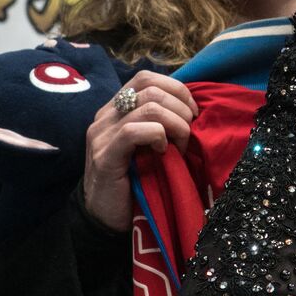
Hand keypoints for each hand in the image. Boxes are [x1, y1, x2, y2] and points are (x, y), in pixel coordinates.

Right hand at [82, 71, 198, 230]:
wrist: (108, 217)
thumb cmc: (137, 179)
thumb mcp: (152, 144)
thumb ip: (162, 122)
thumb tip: (194, 108)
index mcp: (117, 108)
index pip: (146, 77)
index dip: (176, 89)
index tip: (193, 113)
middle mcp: (105, 116)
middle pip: (150, 88)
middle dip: (180, 108)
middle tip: (188, 134)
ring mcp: (102, 135)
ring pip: (147, 106)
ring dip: (175, 124)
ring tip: (179, 146)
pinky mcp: (104, 156)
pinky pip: (133, 131)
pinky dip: (157, 136)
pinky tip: (163, 152)